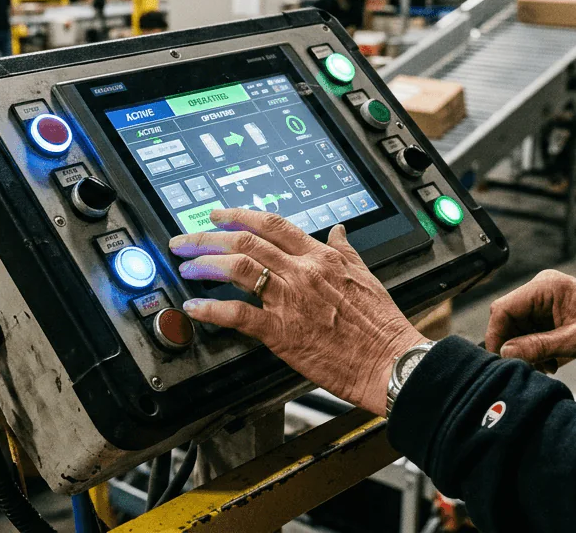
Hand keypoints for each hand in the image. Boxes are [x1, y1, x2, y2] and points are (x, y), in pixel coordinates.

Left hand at [170, 208, 424, 416]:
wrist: (390, 361)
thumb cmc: (381, 324)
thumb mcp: (365, 274)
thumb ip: (344, 250)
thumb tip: (338, 230)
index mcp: (320, 256)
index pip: (272, 223)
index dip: (238, 215)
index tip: (216, 215)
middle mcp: (302, 271)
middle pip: (245, 241)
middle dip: (207, 238)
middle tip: (185, 240)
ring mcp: (290, 300)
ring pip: (238, 268)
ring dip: (205, 264)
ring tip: (186, 266)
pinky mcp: (282, 332)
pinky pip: (238, 315)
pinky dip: (211, 310)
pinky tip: (194, 308)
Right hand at [485, 270, 575, 372]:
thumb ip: (539, 345)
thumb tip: (506, 352)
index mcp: (546, 287)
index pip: (504, 308)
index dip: (496, 335)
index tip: (500, 359)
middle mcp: (541, 290)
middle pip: (508, 319)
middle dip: (513, 345)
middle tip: (526, 367)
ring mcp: (545, 303)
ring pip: (516, 329)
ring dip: (524, 350)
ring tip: (545, 366)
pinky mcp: (549, 315)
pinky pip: (528, 333)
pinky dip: (533, 350)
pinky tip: (549, 362)